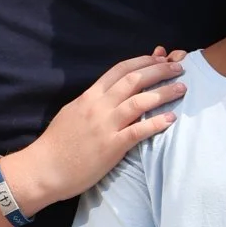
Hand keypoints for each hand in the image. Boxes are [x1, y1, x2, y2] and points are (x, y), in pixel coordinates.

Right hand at [8, 50, 188, 210]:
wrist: (43, 168)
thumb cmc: (57, 144)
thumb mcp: (73, 112)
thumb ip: (92, 102)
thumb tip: (108, 94)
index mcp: (89, 96)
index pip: (120, 70)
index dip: (143, 61)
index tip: (160, 57)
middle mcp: (98, 106)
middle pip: (134, 80)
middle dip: (159, 70)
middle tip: (179, 67)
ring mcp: (105, 126)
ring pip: (140, 101)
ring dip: (164, 92)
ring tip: (182, 88)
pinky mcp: (111, 146)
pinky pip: (138, 131)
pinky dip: (156, 123)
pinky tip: (171, 119)